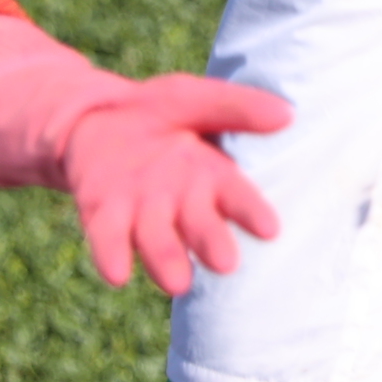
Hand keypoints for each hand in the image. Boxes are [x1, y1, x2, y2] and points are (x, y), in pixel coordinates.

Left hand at [60, 77, 292, 295]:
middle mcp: (180, 201)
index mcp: (210, 174)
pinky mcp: (102, 215)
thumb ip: (235, 107)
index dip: (252, 212)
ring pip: (157, 240)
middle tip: (226, 265)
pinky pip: (107, 237)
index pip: (237, 196)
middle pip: (200, 226)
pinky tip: (117, 274)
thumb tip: (287, 114)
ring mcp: (141, 212)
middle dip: (211, 244)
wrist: (93, 119)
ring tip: (177, 283)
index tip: (270, 230)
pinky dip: (112, 255)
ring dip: (166, 260)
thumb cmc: (155, 111)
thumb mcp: (191, 98)